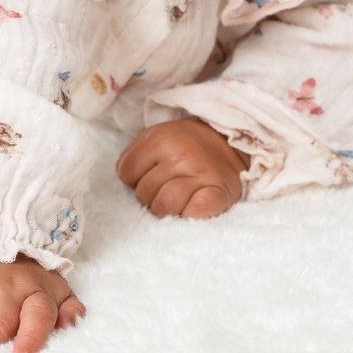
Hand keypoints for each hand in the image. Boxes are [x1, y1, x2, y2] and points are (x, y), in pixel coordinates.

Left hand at [116, 118, 250, 219]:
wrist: (228, 146)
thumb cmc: (185, 146)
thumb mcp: (157, 137)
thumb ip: (135, 154)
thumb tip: (125, 182)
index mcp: (160, 139)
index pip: (126, 173)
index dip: (135, 177)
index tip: (150, 174)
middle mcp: (179, 156)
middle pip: (143, 193)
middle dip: (150, 194)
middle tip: (166, 186)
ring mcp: (199, 175)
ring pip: (164, 207)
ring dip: (167, 208)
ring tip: (177, 199)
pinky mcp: (217, 195)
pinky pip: (193, 213)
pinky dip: (189, 214)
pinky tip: (192, 206)